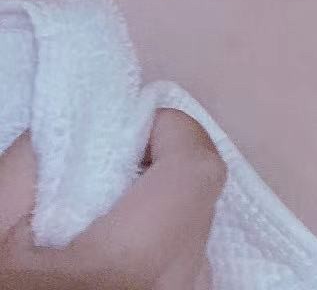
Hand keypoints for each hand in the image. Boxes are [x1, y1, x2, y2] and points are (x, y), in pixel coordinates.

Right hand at [0, 107, 226, 288]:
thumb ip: (30, 168)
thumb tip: (68, 129)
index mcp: (135, 261)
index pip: (198, 169)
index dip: (170, 133)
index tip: (126, 133)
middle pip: (198, 203)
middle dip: (158, 176)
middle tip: (103, 180)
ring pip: (193, 246)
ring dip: (157, 225)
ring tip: (97, 235)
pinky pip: (183, 281)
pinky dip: (155, 264)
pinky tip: (107, 274)